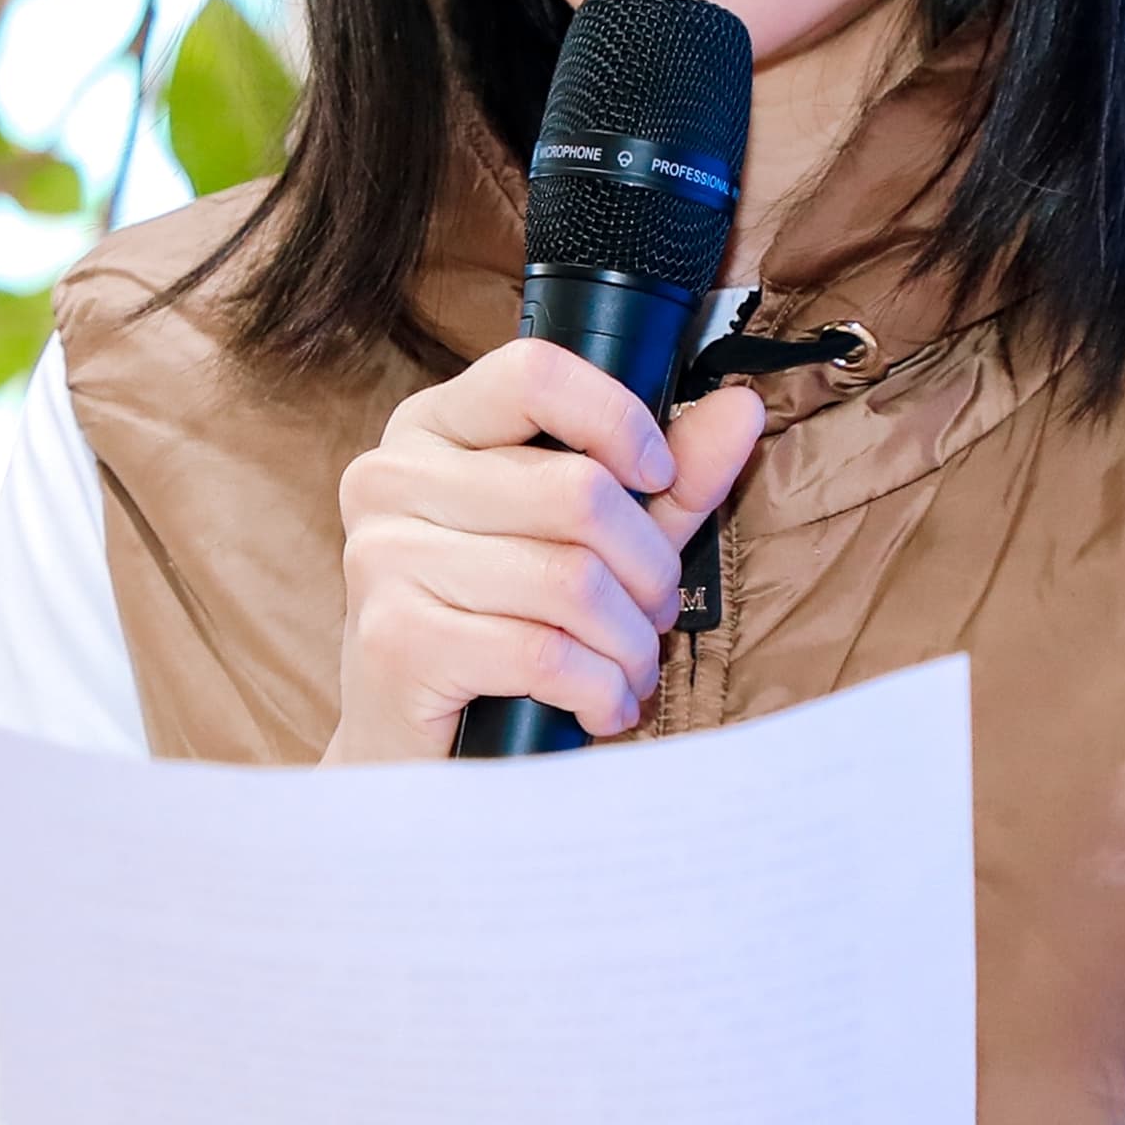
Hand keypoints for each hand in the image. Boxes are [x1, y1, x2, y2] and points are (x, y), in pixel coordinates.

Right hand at [325, 339, 767, 759]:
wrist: (414, 750)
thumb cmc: (503, 628)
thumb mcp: (596, 540)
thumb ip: (667, 476)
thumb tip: (740, 408)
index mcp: (433, 427)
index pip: (533, 374)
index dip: (618, 421)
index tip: (658, 476)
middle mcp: (393, 479)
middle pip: (576, 491)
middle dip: (647, 566)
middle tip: (655, 611)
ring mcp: (384, 558)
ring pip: (569, 580)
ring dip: (629, 641)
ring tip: (632, 667)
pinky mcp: (395, 640)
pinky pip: (542, 653)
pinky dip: (598, 689)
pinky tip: (602, 705)